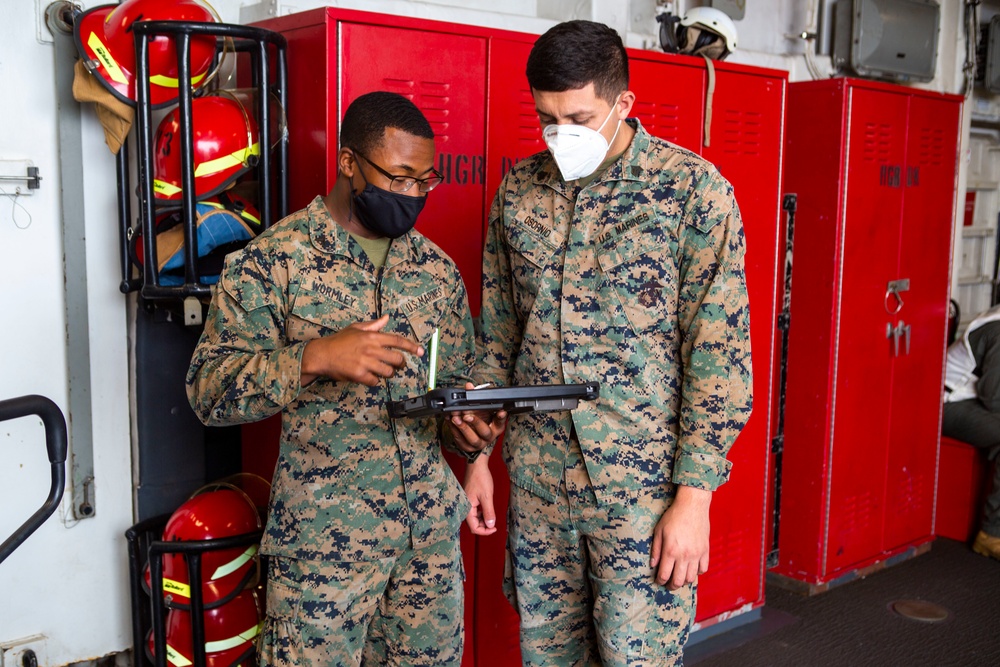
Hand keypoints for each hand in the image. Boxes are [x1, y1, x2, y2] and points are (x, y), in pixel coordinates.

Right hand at [300, 314, 422, 385]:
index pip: (397, 340)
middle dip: (400, 364)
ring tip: (381, 371)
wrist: (321, 355)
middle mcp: (371, 349)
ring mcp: (366, 362)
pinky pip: (375, 381)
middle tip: (398, 365)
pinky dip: (374, 381)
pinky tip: (369, 376)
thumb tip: (386, 318)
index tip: (420, 351)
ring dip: (388, 373)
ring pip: (388, 372)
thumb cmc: (338, 341)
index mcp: (372, 336)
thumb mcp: (356, 328)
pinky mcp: (359, 374)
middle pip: (397, 359)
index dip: (411, 346)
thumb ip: (373, 325)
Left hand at [446, 383, 506, 453]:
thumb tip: (469, 386)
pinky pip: (460, 439)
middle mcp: (489, 436)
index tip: (501, 411)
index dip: (501, 417)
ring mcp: (478, 443)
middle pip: (484, 431)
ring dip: (462, 428)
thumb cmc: (480, 421)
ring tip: (455, 418)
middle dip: (475, 422)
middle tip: (466, 415)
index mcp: (496, 427)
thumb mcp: (481, 409)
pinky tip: (449, 420)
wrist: (473, 438)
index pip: (500, 421)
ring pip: (472, 438)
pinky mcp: (467, 447)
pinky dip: (453, 429)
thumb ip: (476, 398)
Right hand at [464, 455, 496, 534]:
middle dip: (484, 526)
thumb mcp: (487, 497)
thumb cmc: (481, 479)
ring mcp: (467, 504)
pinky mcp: (469, 500)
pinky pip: (474, 511)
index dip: (485, 531)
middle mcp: (465, 508)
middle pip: (473, 525)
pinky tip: (488, 509)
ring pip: (474, 518)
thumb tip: (491, 526)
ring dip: (483, 520)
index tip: (495, 528)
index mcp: (467, 509)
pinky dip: (481, 513)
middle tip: (495, 524)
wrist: (476, 465)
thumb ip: (488, 512)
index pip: (474, 528)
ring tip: (492, 516)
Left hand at [649, 485, 711, 588]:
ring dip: (684, 581)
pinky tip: (691, 568)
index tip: (658, 581)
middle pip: (679, 581)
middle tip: (668, 584)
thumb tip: (653, 564)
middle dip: (672, 586)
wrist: (692, 506)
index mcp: (670, 551)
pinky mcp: (705, 551)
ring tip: (679, 576)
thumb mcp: (659, 531)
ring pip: (692, 578)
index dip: (660, 581)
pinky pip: (703, 569)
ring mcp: (697, 554)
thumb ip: (656, 549)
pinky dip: (697, 572)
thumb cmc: (673, 516)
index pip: (664, 575)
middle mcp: (684, 556)